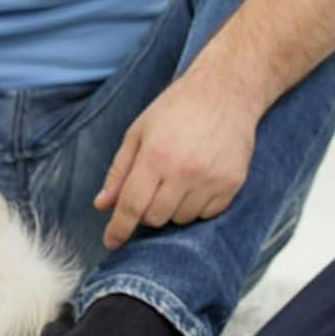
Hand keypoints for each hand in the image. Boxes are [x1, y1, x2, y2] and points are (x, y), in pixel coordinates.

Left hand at [93, 71, 258, 249]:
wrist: (224, 93)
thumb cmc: (174, 110)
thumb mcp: (137, 133)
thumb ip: (119, 171)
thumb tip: (102, 205)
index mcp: (155, 156)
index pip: (131, 206)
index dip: (118, 228)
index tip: (111, 242)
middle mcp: (184, 172)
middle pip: (155, 218)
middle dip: (146, 210)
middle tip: (152, 186)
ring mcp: (211, 180)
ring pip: (181, 219)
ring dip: (172, 208)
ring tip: (177, 177)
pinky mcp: (232, 185)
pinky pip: (207, 214)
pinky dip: (197, 206)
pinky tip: (197, 180)